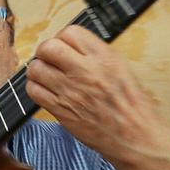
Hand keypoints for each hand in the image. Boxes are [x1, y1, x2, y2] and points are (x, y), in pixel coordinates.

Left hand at [27, 26, 169, 169]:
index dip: (63, 38)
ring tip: (46, 76)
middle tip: (50, 60)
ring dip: (38, 70)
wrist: (135, 137)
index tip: (65, 48)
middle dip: (46, 51)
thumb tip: (72, 48)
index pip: (70, 32)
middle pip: (48, 47)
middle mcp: (85, 70)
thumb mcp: (122, 69)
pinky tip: (45, 91)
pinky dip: (34, 88)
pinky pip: (33, 91)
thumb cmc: (132, 105)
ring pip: (36, 68)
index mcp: (104, 57)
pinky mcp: (61, 110)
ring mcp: (70, 90)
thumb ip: (96, 56)